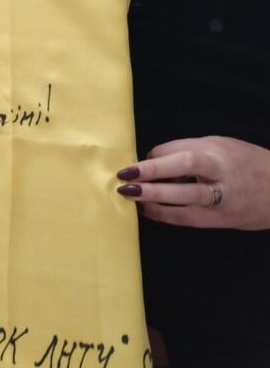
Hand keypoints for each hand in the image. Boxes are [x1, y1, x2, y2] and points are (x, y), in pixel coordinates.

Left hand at [116, 136, 269, 228]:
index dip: (155, 161)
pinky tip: (148, 209)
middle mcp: (222, 179)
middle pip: (186, 180)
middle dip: (153, 182)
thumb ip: (185, 150)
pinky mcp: (220, 222)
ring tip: (131, 196)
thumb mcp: (217, 145)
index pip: (184, 156)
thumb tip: (151, 159)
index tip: (131, 165)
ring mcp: (223, 204)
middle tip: (125, 182)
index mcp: (220, 156)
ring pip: (186, 205)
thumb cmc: (243, 162)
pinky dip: (165, 215)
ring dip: (155, 201)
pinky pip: (189, 220)